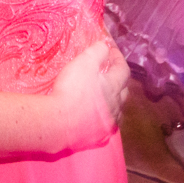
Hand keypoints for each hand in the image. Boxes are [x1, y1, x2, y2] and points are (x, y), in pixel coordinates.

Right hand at [48, 33, 130, 151]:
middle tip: (110, 73)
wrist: (59, 123)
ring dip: (114, 102)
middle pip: (124, 91)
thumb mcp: (84, 62)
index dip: (118, 58)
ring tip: (105, 97)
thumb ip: (97, 51)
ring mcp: (108, 123)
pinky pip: (106, 126)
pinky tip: (97, 118)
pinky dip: (104, 119)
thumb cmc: (72, 89)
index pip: (123, 69)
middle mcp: (115, 105)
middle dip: (119, 80)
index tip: (111, 51)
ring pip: (117, 110)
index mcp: (113, 86)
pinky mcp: (98, 137)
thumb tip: (106, 45)